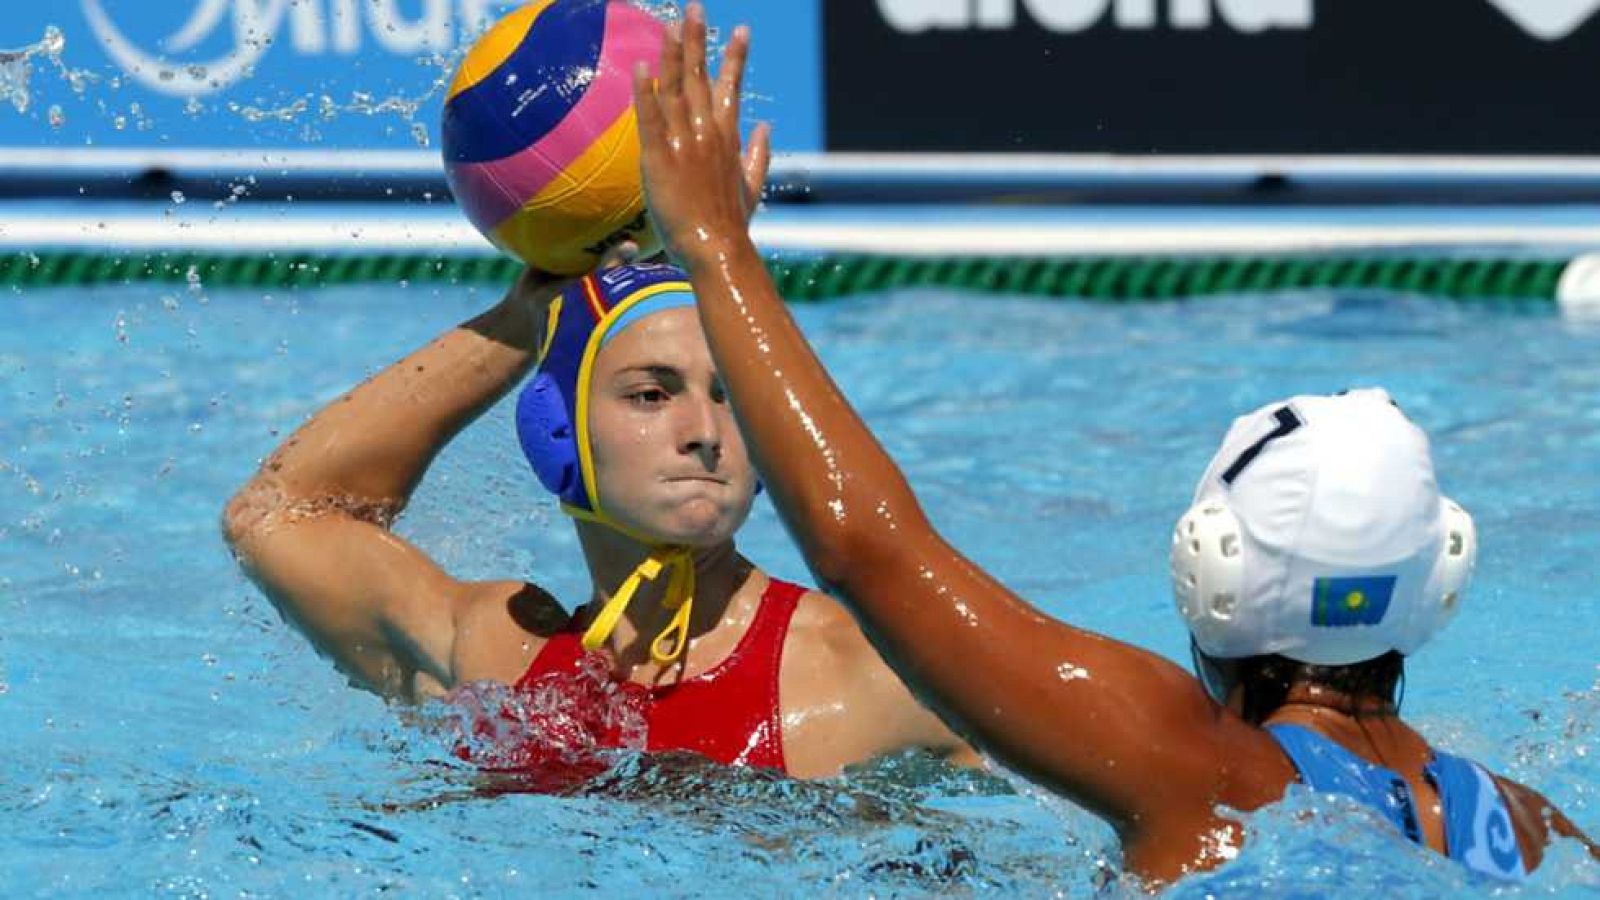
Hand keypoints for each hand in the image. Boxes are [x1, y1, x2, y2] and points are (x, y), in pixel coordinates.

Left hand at [633, 3, 770, 268]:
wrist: (718, 249)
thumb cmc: (733, 225)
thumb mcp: (754, 187)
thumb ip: (760, 154)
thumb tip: (766, 128)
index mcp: (729, 138)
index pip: (731, 88)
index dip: (735, 57)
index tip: (741, 30)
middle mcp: (709, 133)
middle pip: (701, 77)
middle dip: (699, 39)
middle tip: (695, 7)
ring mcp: (685, 143)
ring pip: (676, 89)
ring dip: (673, 54)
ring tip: (672, 24)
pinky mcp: (660, 158)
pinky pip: (651, 118)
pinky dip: (646, 91)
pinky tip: (642, 66)